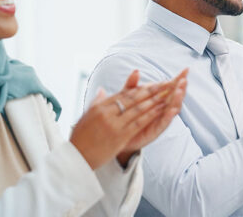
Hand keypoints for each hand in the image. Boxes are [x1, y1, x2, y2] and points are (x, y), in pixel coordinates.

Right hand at [70, 69, 187, 168]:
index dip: (139, 88)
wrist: (76, 158)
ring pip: (137, 109)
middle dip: (150, 91)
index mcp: (99, 107)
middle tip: (164, 84)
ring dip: (153, 101)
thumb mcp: (86, 116)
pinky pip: (138, 123)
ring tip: (166, 95)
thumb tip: (101, 90)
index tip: (152, 83)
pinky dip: (150, 115)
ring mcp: (113, 124)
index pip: (123, 94)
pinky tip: (159, 111)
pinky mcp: (119, 137)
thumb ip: (96, 102)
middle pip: (132, 98)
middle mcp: (106, 113)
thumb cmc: (80, 138)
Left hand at [117, 69, 188, 162]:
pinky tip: (172, 110)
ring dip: (177, 100)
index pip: (171, 86)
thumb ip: (132, 85)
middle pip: (175, 96)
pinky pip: (164, 122)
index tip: (186, 70)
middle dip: (181, 88)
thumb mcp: (128, 98)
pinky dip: (169, 116)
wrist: (118, 135)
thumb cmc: (127, 115)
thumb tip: (136, 70)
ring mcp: (160, 118)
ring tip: (180, 91)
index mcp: (157, 98)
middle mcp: (162, 108)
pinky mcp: (156, 129)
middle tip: (184, 79)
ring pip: (173, 108)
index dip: (178, 78)